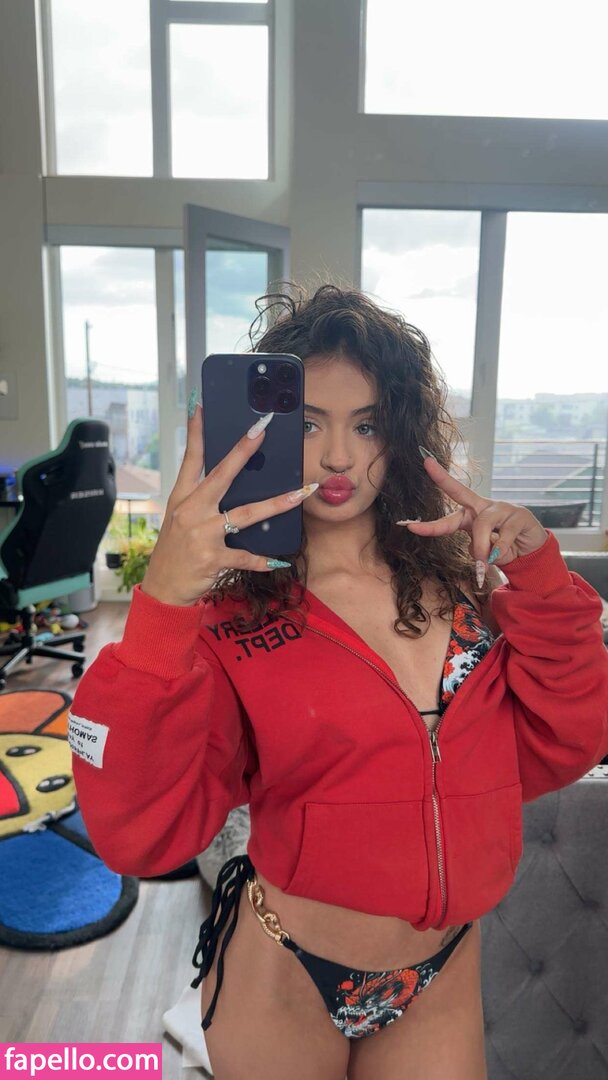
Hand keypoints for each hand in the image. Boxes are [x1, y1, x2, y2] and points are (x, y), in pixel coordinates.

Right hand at [141, 402, 316, 605]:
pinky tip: (277, 561)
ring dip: (277, 503)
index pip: (190, 459)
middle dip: (243, 452)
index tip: (200, 406)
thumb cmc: (175, 553)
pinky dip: (262, 559)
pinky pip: (246, 556)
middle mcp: (191, 511)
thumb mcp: (179, 521)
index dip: (195, 432)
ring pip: (246, 514)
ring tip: (300, 494)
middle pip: (221, 475)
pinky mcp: (212, 557)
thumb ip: (201, 501)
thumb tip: (228, 484)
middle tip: (261, 431)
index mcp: (182, 499)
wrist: (163, 590)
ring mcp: (202, 534)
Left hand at [396, 449, 548, 583]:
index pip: (446, 518)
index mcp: (469, 516)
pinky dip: (501, 551)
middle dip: (442, 478)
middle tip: (427, 467)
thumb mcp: (485, 553)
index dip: (429, 524)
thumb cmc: (502, 548)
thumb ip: (479, 552)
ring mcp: (501, 508)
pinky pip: (503, 536)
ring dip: (481, 549)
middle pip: (460, 491)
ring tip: (486, 562)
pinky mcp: (519, 515)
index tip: (408, 525)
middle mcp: (482, 506)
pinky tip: (507, 552)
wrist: (531, 548)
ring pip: (482, 526)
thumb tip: (484, 554)